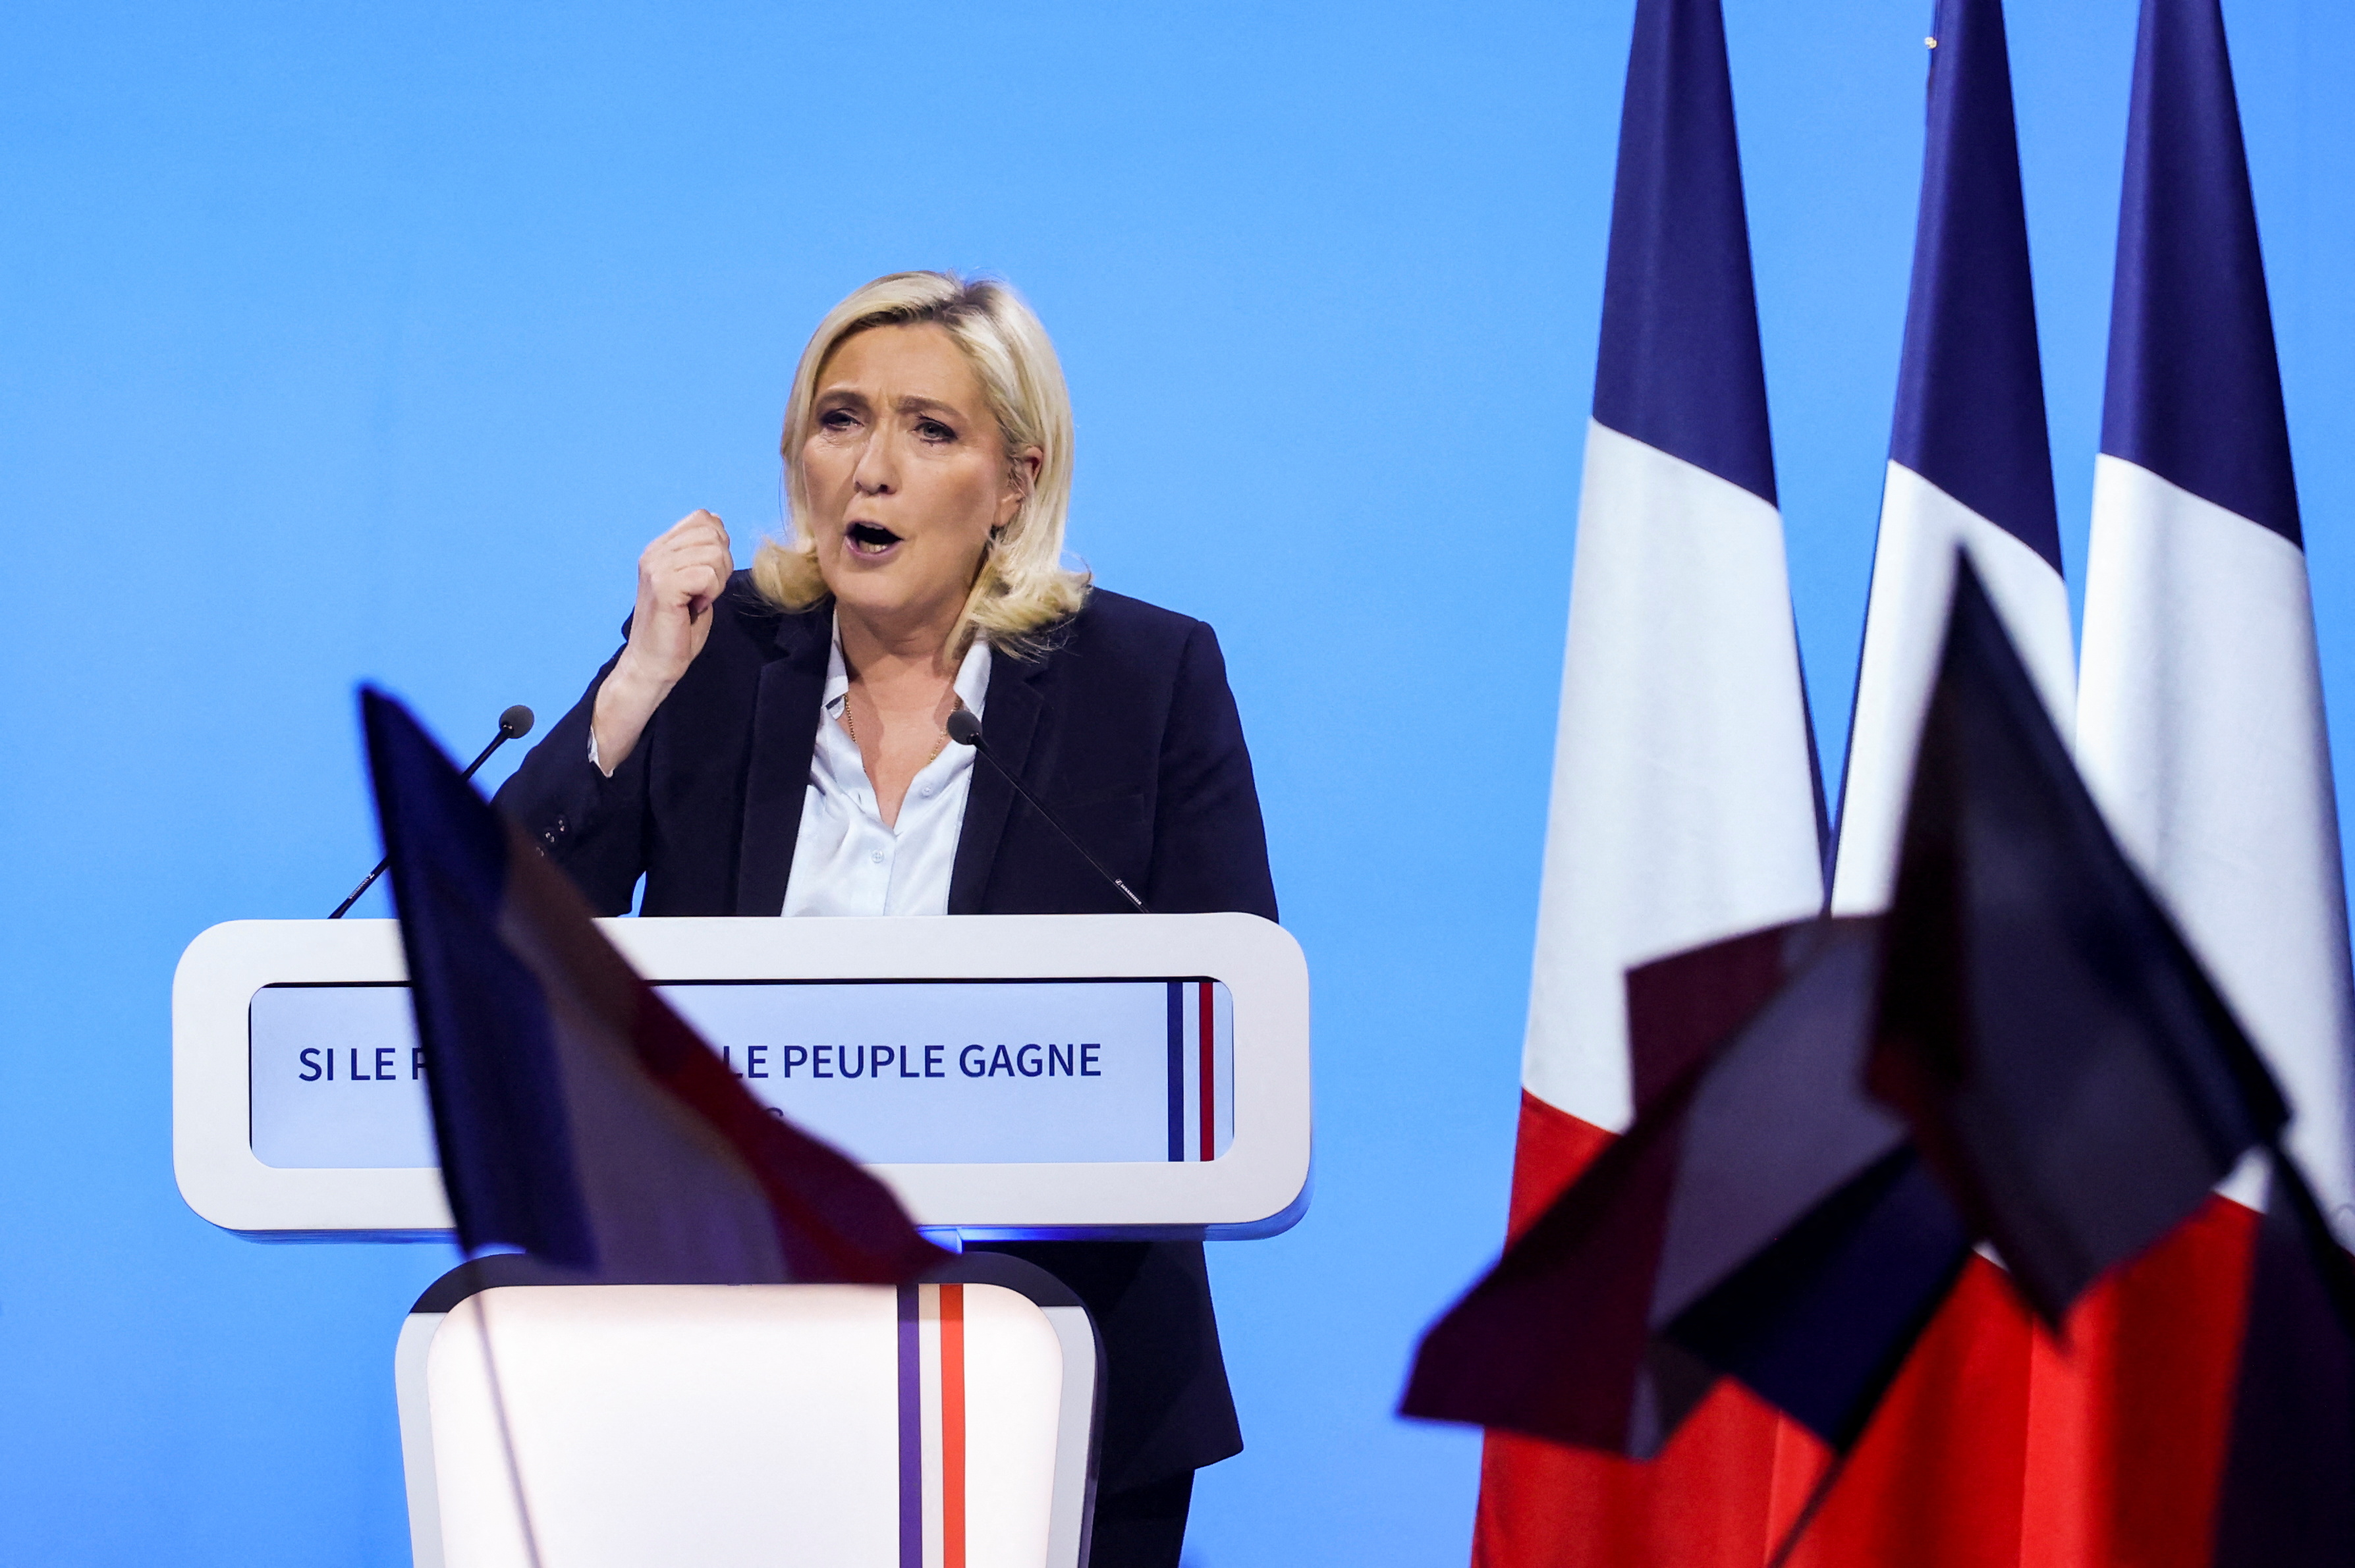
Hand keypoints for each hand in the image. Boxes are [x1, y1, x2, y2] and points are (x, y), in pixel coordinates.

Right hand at [592, 510, 731, 772]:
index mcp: (661, 548)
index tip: (708, 575)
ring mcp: (656, 567)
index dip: (719, 543)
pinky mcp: (663, 586)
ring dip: (717, 582)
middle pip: (714, 533)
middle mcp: (655, 552)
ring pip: (715, 553)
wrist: (653, 664)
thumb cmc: (677, 629)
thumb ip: (703, 554)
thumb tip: (718, 523)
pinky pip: (707, 575)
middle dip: (723, 565)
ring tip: (698, 601)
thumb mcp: (695, 583)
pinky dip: (710, 593)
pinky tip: (694, 608)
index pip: (704, 518)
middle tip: (705, 592)